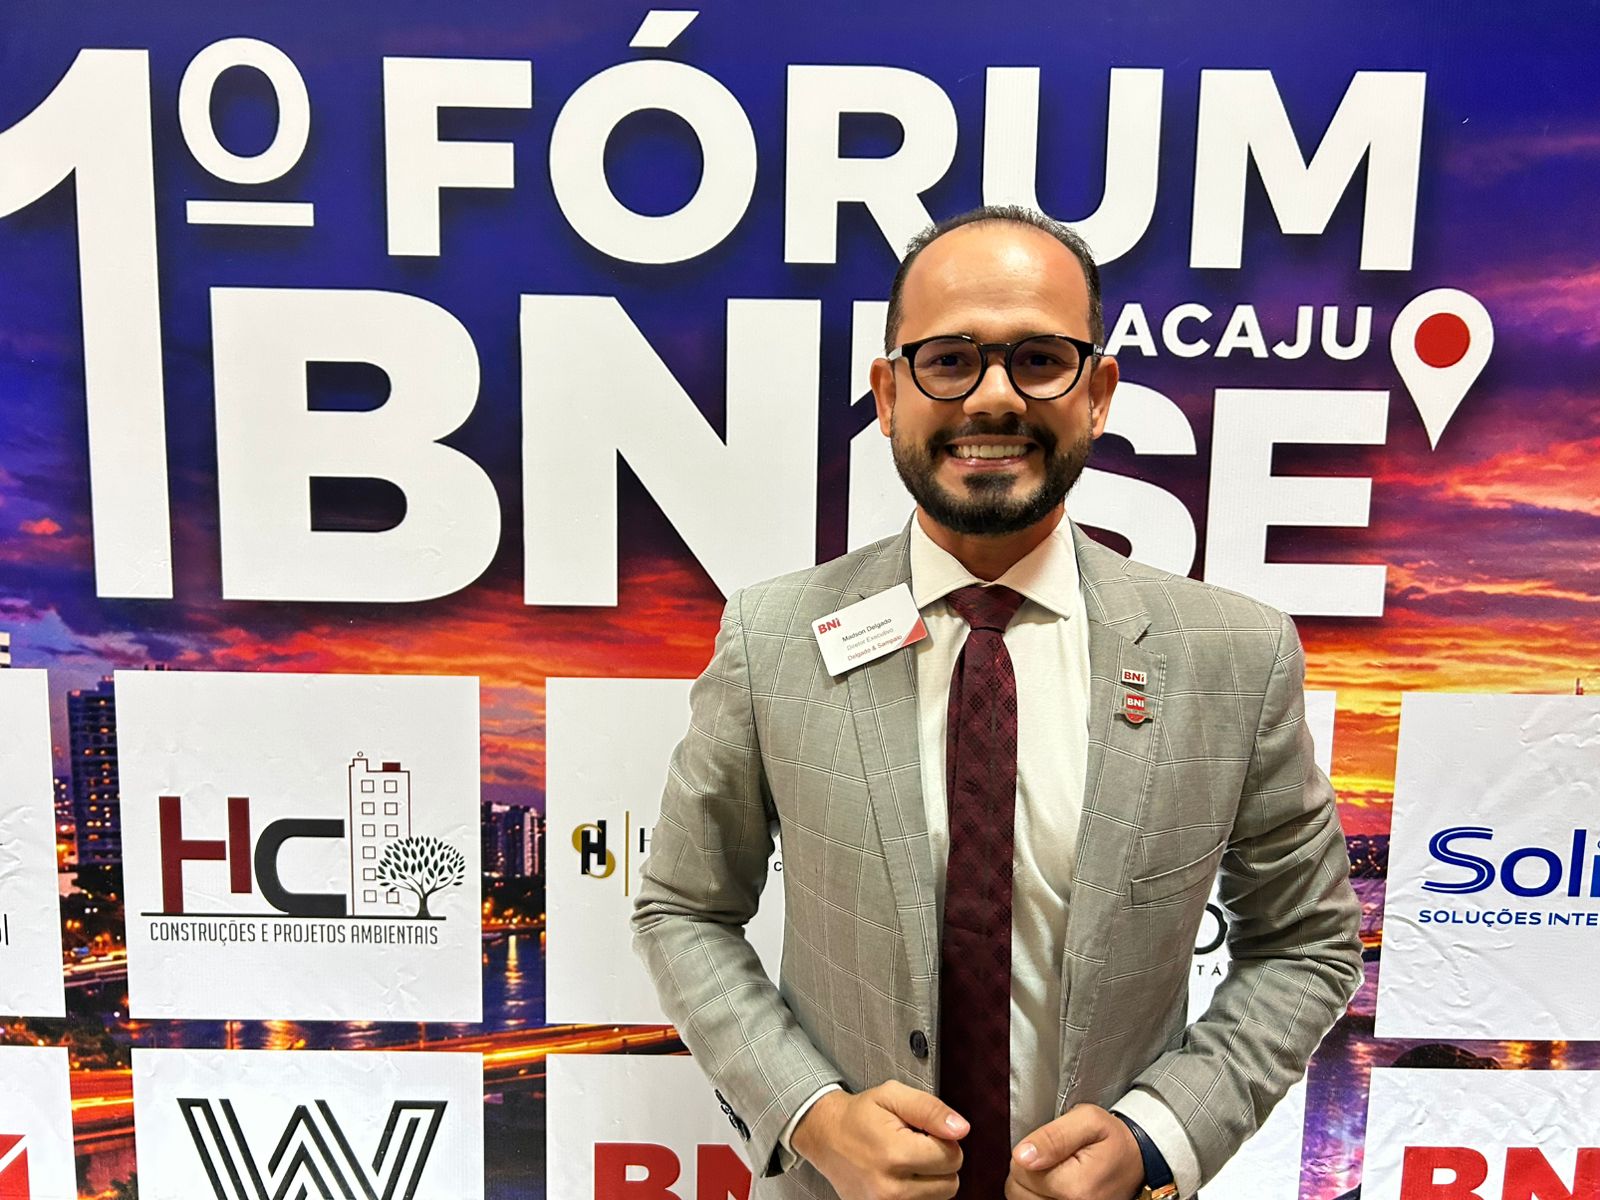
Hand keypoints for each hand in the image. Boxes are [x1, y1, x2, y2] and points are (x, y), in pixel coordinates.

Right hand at [792, 1080, 967, 1199]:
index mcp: (895, 1154)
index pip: (952, 1157)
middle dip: (939, 1161)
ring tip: (906, 1160)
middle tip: (915, 1145)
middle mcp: (891, 1188)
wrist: (824, 1136)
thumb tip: (961, 1129)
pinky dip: (918, 1191)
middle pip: (950, 1184)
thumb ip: (930, 1109)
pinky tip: (902, 1175)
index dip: (944, 1139)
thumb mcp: (893, 1096)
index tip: (924, 1132)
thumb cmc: (859, 1115)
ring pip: (938, 1198)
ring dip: (930, 1179)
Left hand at [1006, 1104, 1146, 1199]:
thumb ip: (1052, 1136)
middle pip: (1018, 1190)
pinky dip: (1039, 1194)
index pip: (1020, 1171)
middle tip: (1053, 1157)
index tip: (1051, 1146)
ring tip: (1055, 1171)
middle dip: (1028, 1171)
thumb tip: (1022, 1155)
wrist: (1137, 1159)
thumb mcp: (1088, 1120)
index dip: (1028, 1153)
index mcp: (1075, 1187)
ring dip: (1032, 1185)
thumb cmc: (1113, 1138)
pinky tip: (1054, 1184)